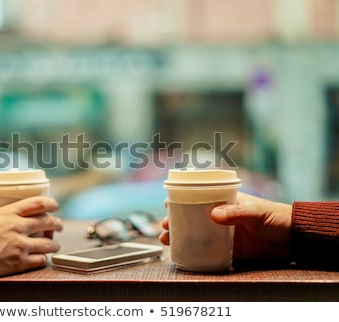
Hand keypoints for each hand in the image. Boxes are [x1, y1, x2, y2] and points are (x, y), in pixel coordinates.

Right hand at [0, 196, 62, 283]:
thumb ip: (1, 217)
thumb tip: (11, 217)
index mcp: (8, 212)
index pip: (38, 203)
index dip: (51, 203)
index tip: (55, 206)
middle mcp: (17, 226)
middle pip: (48, 222)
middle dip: (57, 224)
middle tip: (59, 226)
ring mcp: (20, 244)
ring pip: (48, 243)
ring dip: (54, 244)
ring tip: (54, 245)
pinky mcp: (18, 262)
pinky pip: (41, 260)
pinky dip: (44, 259)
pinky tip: (43, 258)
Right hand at [159, 192, 291, 261]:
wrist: (294, 240)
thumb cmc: (277, 218)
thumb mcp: (257, 212)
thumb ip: (236, 213)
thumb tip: (214, 215)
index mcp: (226, 202)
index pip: (200, 197)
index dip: (183, 199)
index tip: (168, 203)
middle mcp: (222, 217)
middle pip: (194, 217)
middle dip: (176, 221)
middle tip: (164, 226)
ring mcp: (225, 234)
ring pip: (198, 234)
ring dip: (183, 237)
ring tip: (168, 240)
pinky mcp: (231, 250)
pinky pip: (210, 252)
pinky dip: (197, 253)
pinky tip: (186, 255)